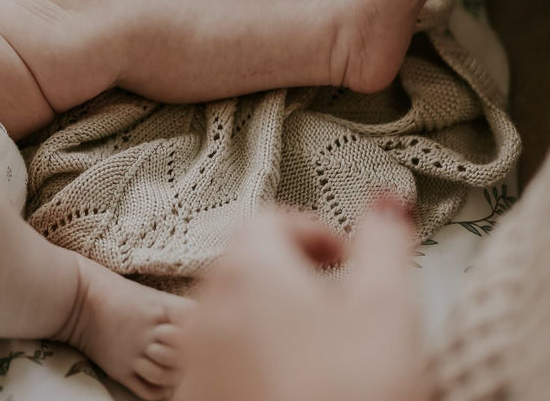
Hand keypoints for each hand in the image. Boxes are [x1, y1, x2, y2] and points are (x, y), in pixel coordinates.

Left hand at [174, 200, 428, 400]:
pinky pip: (224, 368)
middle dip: (299, 280)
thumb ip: (386, 241)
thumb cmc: (344, 395)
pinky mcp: (195, 400)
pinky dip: (257, 369)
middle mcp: (206, 305)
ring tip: (328, 363)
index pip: (273, 219)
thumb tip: (386, 201)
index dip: (319, 234)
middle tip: (346, 314)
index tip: (352, 262)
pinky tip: (296, 393)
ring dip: (278, 327)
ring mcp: (195, 359)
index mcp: (247, 267)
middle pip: (250, 267)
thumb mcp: (386, 308)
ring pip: (236, 319)